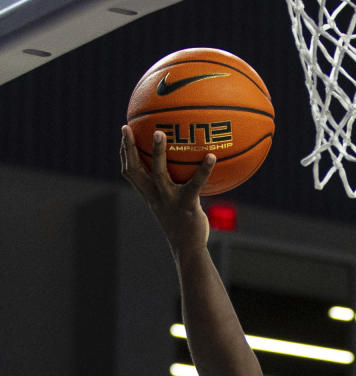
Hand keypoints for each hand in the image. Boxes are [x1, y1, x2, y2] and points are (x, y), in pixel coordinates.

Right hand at [120, 125, 212, 255]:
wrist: (188, 248)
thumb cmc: (182, 224)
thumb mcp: (171, 205)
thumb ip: (171, 188)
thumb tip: (182, 169)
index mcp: (149, 195)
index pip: (130, 171)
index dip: (124, 151)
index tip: (124, 132)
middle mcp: (155, 196)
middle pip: (135, 169)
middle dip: (128, 148)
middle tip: (127, 127)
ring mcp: (169, 200)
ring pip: (158, 173)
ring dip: (157, 152)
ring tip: (160, 133)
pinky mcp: (186, 204)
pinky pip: (195, 184)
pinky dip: (204, 170)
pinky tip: (212, 156)